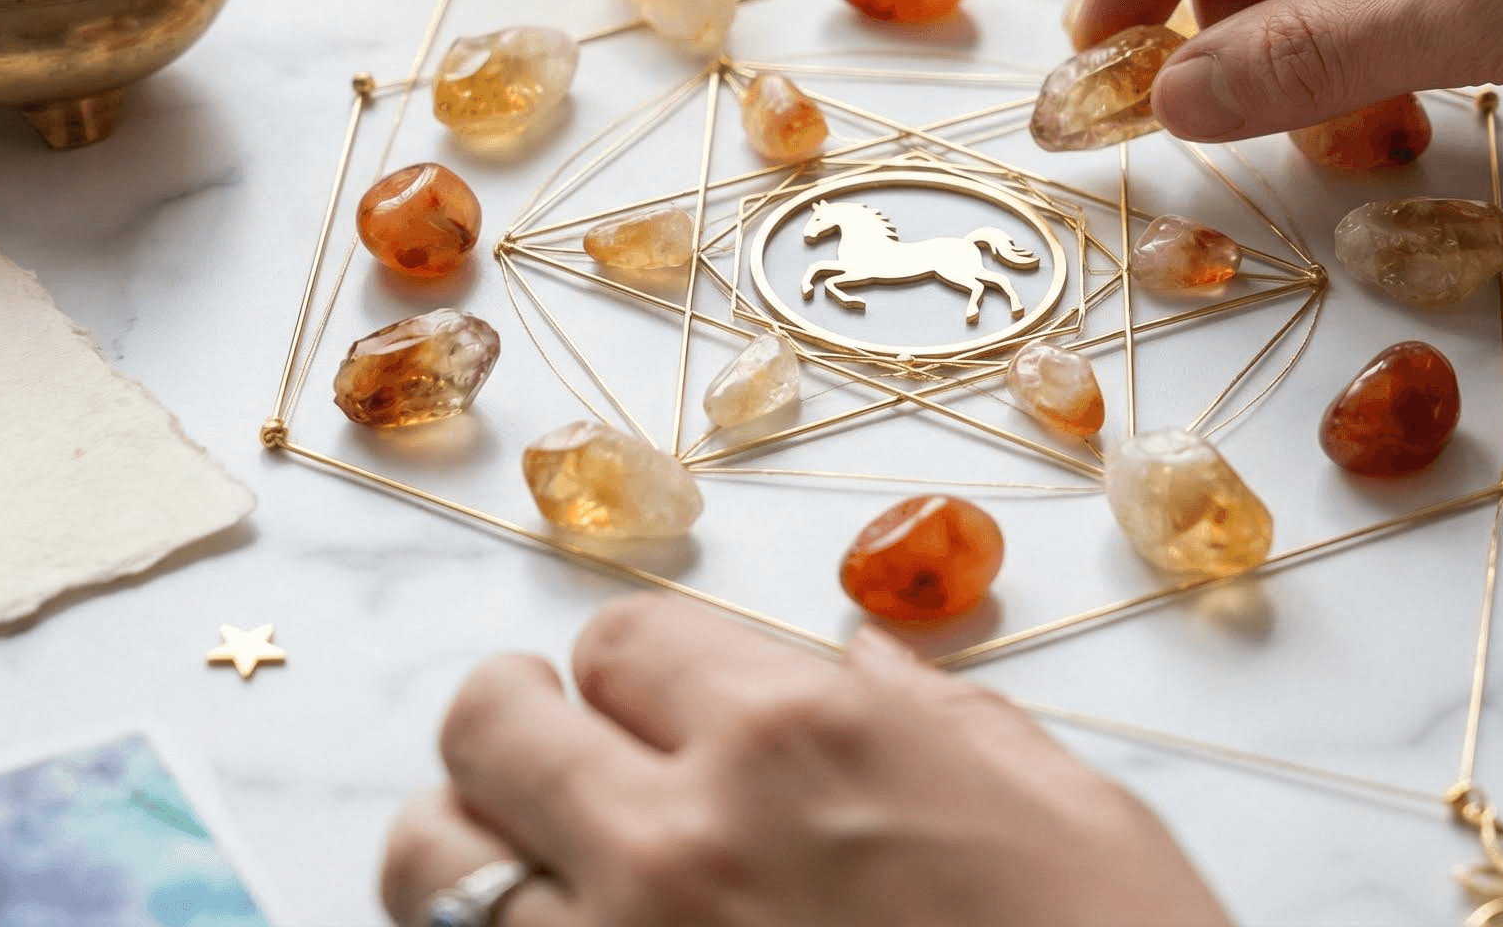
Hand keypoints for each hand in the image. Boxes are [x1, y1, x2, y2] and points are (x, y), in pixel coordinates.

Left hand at [380, 594, 1228, 926]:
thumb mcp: (1069, 816)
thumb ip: (937, 725)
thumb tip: (859, 669)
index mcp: (797, 741)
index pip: (621, 639)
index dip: (634, 672)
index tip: (652, 706)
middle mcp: (676, 840)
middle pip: (490, 727)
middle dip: (512, 727)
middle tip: (546, 753)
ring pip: (433, 864)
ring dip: (465, 848)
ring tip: (515, 864)